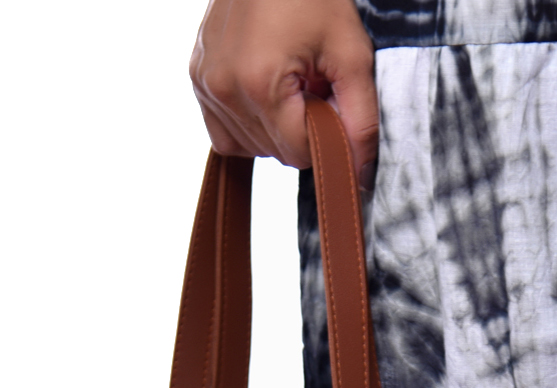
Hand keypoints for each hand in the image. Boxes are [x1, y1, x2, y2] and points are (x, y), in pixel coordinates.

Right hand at [189, 0, 377, 174]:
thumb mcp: (350, 50)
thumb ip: (360, 115)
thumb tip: (360, 168)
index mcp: (260, 83)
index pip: (299, 152)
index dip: (325, 136)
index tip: (333, 102)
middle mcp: (224, 88)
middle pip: (275, 152)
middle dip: (301, 127)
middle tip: (313, 84)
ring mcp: (205, 83)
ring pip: (250, 146)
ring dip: (276, 126)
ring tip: (288, 81)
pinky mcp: (197, 78)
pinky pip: (224, 133)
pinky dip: (248, 124)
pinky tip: (264, 93)